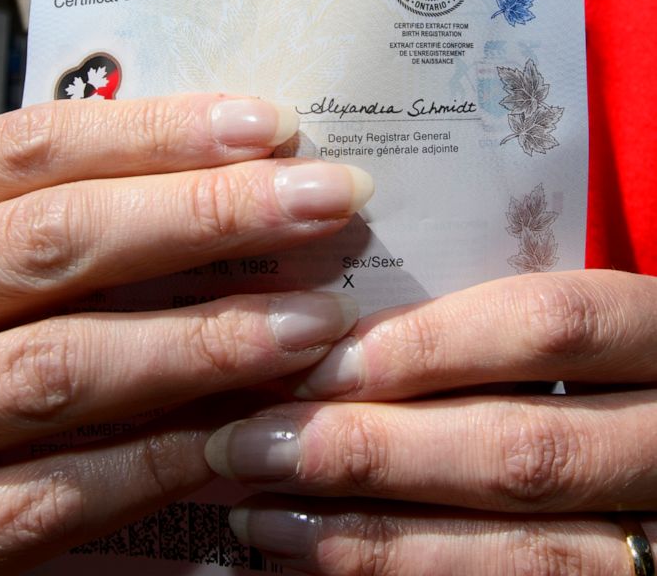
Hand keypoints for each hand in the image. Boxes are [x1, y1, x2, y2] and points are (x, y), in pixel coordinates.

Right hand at [0, 93, 371, 571]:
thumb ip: (61, 232)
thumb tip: (215, 179)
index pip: (28, 150)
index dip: (155, 132)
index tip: (271, 126)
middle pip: (54, 241)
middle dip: (205, 215)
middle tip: (330, 199)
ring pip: (57, 367)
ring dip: (202, 341)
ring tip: (318, 319)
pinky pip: (47, 498)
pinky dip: (155, 462)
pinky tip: (248, 435)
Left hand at [204, 269, 656, 573]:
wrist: (655, 450)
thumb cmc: (598, 365)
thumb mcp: (580, 320)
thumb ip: (493, 314)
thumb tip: (336, 318)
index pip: (549, 324)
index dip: (431, 344)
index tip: (320, 356)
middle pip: (521, 450)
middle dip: (372, 450)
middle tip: (248, 441)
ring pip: (525, 554)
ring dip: (374, 537)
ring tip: (260, 514)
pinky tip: (324, 560)